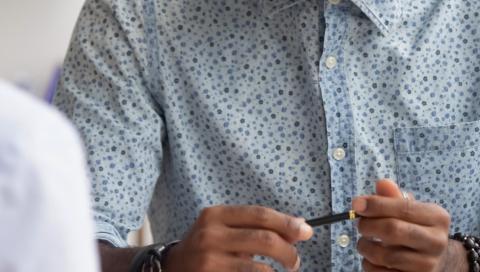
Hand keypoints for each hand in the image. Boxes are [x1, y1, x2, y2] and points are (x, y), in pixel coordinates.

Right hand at [162, 205, 312, 271]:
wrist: (172, 268)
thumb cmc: (206, 246)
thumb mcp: (224, 228)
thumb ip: (255, 226)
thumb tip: (297, 227)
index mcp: (217, 214)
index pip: (259, 215)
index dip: (286, 222)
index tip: (306, 230)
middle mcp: (211, 234)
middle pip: (263, 239)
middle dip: (288, 250)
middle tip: (296, 259)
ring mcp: (209, 259)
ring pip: (259, 266)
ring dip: (279, 269)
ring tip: (286, 269)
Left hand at [353, 179, 465, 271]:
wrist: (438, 260)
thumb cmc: (417, 227)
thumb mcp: (411, 208)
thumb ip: (394, 196)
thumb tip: (382, 184)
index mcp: (437, 217)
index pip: (403, 208)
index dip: (376, 205)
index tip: (356, 205)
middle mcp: (436, 242)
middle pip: (393, 231)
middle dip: (368, 225)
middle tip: (359, 224)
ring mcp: (428, 266)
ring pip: (384, 256)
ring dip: (365, 247)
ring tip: (363, 242)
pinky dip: (368, 264)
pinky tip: (370, 258)